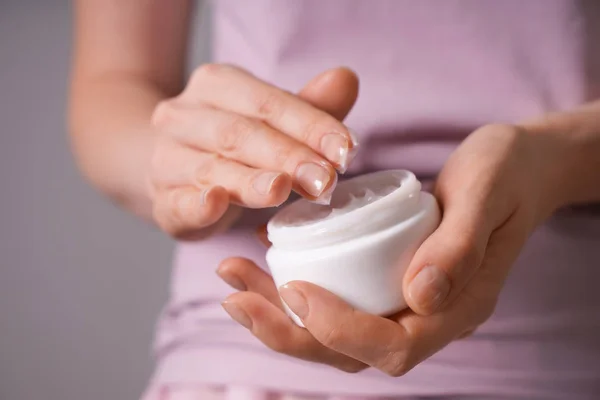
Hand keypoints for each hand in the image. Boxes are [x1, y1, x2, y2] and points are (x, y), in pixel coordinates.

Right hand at [148, 65, 358, 238]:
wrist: (166, 162)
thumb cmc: (230, 142)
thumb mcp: (268, 120)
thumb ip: (306, 107)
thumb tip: (345, 79)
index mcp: (216, 85)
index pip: (268, 102)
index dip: (310, 125)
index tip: (346, 150)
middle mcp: (184, 116)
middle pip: (239, 134)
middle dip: (287, 156)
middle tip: (324, 179)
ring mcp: (167, 159)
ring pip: (211, 168)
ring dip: (250, 181)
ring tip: (282, 189)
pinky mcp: (162, 200)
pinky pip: (177, 202)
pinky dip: (196, 205)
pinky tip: (213, 203)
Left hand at [217, 124, 561, 373]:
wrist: (519, 166)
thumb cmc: (507, 174)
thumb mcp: (488, 194)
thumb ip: (460, 244)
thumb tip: (420, 297)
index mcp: (457, 307)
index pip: (391, 346)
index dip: (339, 329)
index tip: (296, 290)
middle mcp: (428, 316)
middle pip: (349, 350)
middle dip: (287, 331)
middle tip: (234, 295)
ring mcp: (407, 301)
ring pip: (334, 329)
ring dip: (278, 312)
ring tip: (233, 278)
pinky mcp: (388, 279)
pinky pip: (337, 296)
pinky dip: (294, 286)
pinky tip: (263, 257)